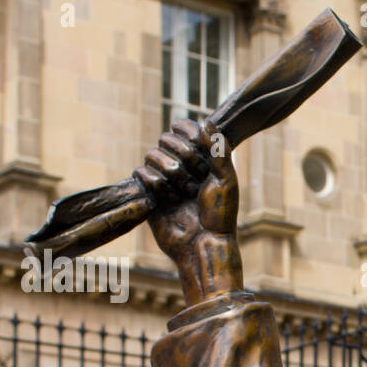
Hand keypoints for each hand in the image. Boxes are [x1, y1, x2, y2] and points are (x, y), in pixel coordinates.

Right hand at [133, 118, 242, 306]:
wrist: (204, 245)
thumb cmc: (220, 215)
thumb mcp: (226, 180)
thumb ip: (218, 150)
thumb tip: (205, 121)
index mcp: (201, 159)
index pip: (184, 128)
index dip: (188, 134)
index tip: (200, 149)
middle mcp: (182, 167)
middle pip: (165, 138)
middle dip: (181, 157)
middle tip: (196, 182)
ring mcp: (165, 180)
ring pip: (151, 154)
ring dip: (168, 171)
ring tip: (183, 193)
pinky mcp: (150, 195)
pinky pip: (140, 173)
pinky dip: (154, 183)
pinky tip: (169, 200)